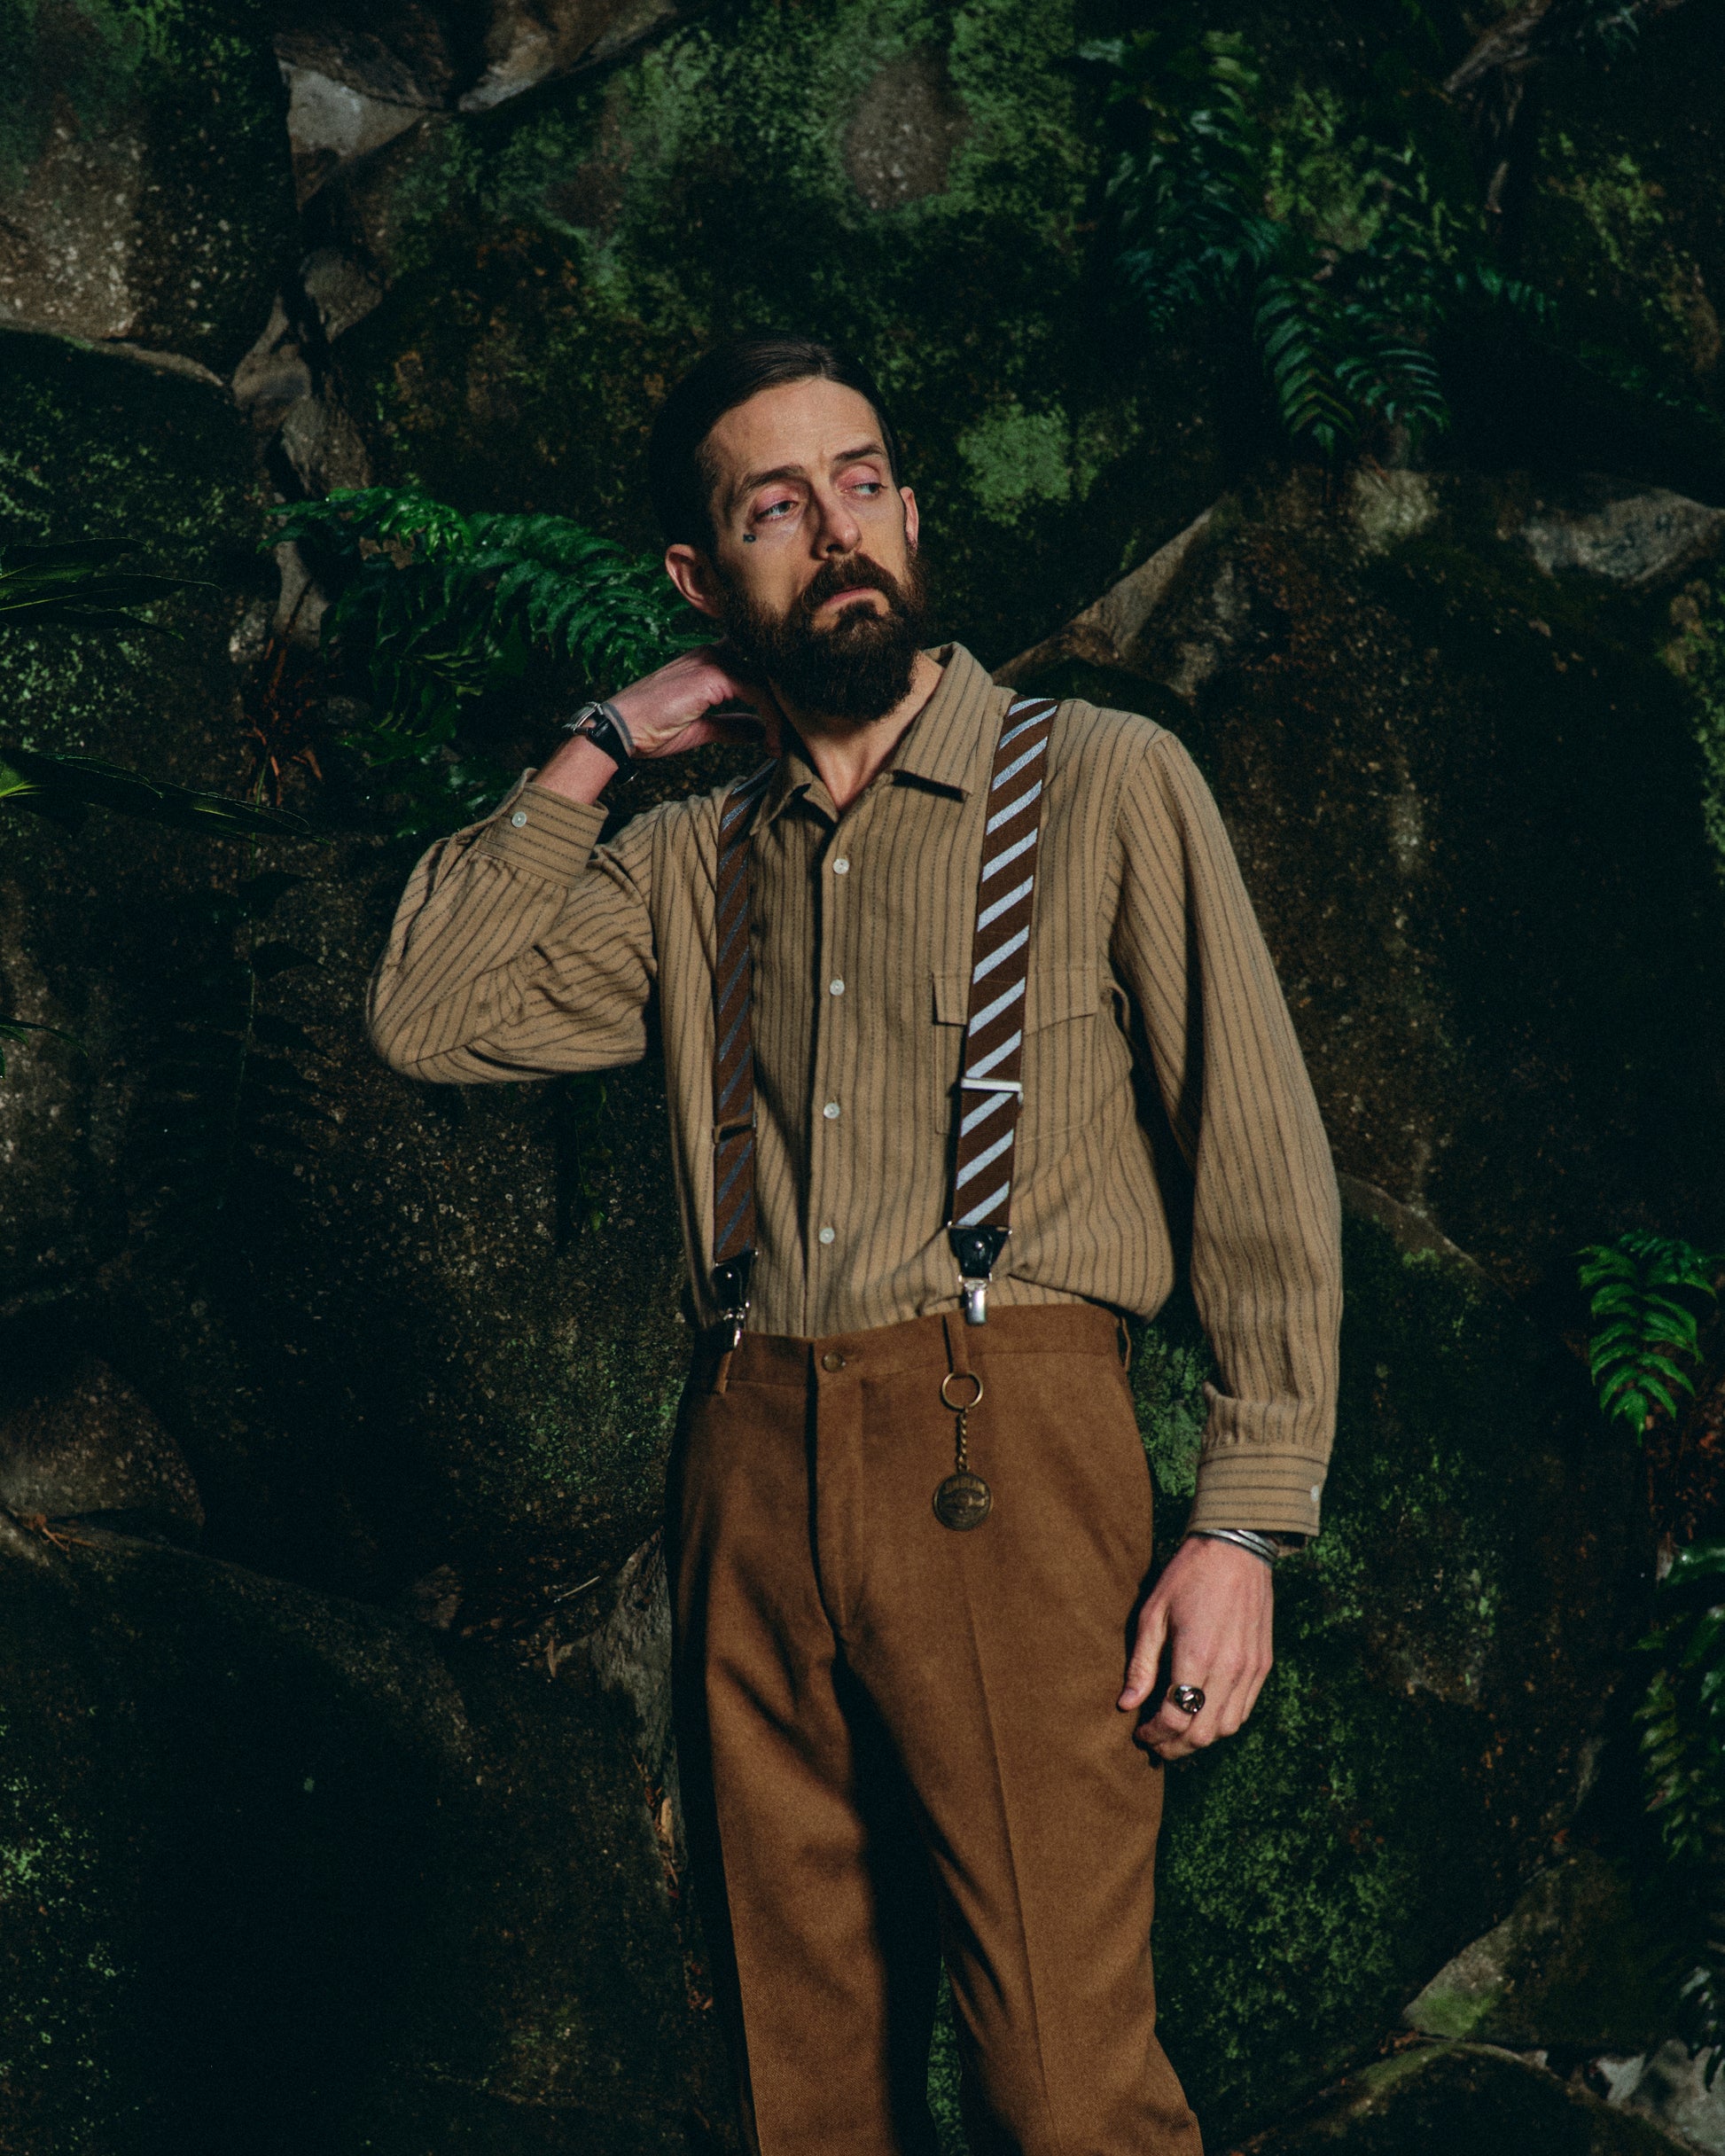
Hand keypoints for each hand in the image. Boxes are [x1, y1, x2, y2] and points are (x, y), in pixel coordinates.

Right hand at [611, 645, 782, 759]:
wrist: (620, 731)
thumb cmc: (652, 729)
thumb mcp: (702, 729)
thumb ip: (732, 725)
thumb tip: (760, 730)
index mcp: (709, 661)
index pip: (756, 668)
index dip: (775, 695)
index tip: (782, 729)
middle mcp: (714, 653)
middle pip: (767, 671)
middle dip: (785, 705)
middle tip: (791, 739)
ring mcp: (713, 660)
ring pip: (767, 681)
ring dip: (781, 717)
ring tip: (779, 747)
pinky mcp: (714, 674)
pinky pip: (758, 692)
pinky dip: (771, 719)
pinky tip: (770, 743)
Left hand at [1118, 1536, 1273, 1760]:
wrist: (1237, 1548)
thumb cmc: (1187, 1576)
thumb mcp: (1153, 1613)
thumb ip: (1141, 1664)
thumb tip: (1126, 1704)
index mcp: (1196, 1655)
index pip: (1175, 1718)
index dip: (1154, 1735)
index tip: (1140, 1734)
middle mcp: (1228, 1668)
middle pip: (1202, 1733)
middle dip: (1175, 1747)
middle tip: (1155, 1744)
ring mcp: (1250, 1669)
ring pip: (1226, 1728)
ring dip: (1200, 1740)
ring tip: (1177, 1734)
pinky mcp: (1263, 1665)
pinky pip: (1244, 1710)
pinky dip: (1222, 1723)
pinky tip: (1203, 1715)